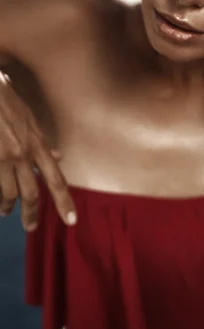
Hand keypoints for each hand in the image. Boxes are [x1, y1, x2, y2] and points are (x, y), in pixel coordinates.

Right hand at [0, 72, 75, 230]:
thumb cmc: (6, 101)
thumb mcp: (31, 119)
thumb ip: (43, 142)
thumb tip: (58, 156)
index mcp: (37, 145)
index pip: (56, 180)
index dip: (64, 202)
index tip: (71, 220)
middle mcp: (22, 155)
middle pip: (31, 194)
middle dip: (31, 214)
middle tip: (31, 227)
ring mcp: (3, 159)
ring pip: (8, 193)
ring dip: (7, 205)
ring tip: (5, 211)